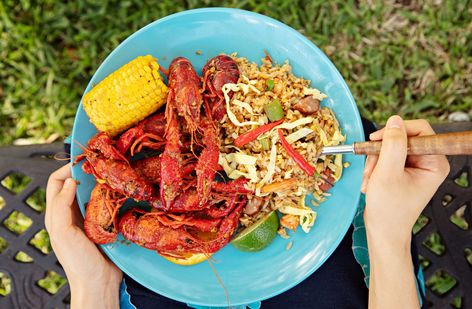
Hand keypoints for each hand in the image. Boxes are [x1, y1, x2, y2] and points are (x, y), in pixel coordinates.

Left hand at [46, 164, 121, 308]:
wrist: (98, 282)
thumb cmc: (78, 261)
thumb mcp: (63, 233)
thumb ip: (61, 206)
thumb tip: (69, 181)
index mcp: (56, 214)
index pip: (56, 182)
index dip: (67, 169)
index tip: (84, 162)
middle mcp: (71, 212)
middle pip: (75, 184)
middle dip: (86, 172)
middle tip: (101, 166)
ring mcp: (88, 217)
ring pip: (92, 192)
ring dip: (100, 183)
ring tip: (112, 177)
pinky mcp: (104, 223)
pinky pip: (106, 203)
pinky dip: (111, 196)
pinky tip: (119, 194)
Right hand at [361, 116, 449, 242]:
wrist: (383, 230)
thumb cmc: (389, 209)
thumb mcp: (387, 173)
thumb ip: (392, 144)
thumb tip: (394, 121)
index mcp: (435, 162)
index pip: (419, 130)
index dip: (396, 131)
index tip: (377, 139)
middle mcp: (429, 161)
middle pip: (401, 138)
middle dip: (381, 153)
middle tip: (371, 168)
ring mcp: (416, 166)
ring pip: (390, 147)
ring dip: (375, 162)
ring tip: (370, 180)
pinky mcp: (404, 170)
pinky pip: (386, 157)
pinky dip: (375, 167)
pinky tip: (371, 182)